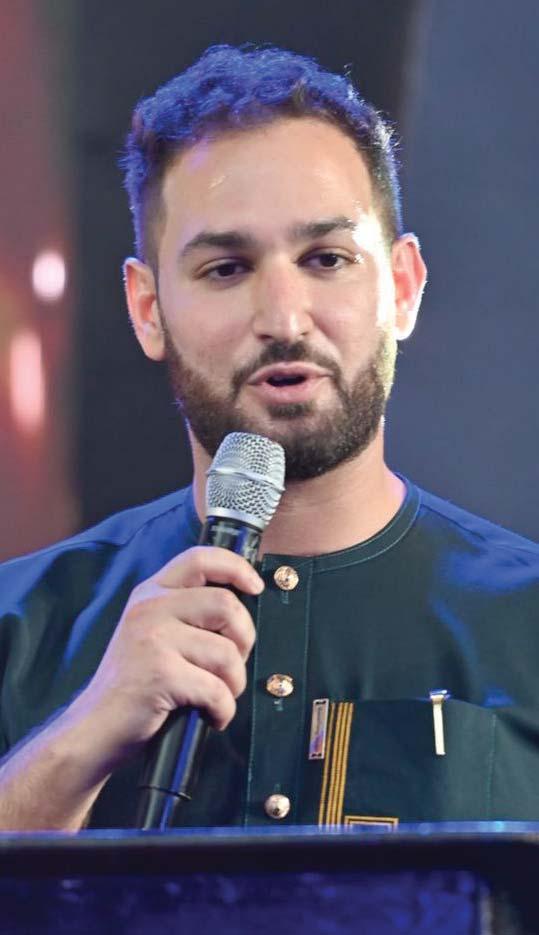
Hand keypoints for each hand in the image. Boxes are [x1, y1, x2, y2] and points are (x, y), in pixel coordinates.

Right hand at [72, 547, 263, 767]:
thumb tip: (242, 608)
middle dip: (245, 639)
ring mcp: (153, 639)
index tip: (255, 587)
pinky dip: (223, 710)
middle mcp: (150, 608)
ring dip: (234, 683)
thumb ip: (187, 613)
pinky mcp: (160, 674)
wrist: (94, 729)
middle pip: (226, 605)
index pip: (199, 558)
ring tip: (218, 697)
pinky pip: (217, 690)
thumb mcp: (154, 633)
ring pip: (227, 652)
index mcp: (151, 593)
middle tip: (233, 666)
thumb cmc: (135, 686)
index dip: (236, 567)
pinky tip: (210, 717)